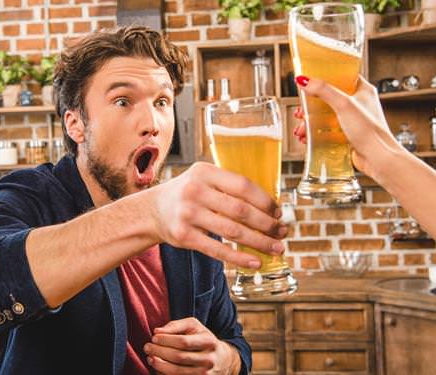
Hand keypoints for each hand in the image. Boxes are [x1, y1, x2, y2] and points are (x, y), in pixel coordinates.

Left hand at [144, 317, 240, 374]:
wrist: (223, 359)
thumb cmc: (203, 339)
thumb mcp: (194, 326)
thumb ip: (176, 325)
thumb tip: (157, 331)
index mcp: (209, 341)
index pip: (184, 342)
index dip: (166, 340)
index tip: (154, 338)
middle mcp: (209, 359)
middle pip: (179, 357)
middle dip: (159, 352)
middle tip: (147, 347)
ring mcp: (205, 374)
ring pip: (178, 372)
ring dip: (160, 366)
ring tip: (150, 358)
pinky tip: (158, 369)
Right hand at [148, 162, 286, 269]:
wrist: (153, 210)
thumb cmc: (188, 194)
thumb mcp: (203, 178)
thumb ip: (229, 185)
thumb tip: (270, 207)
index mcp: (204, 172)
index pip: (243, 185)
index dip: (265, 201)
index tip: (278, 212)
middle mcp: (195, 191)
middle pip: (241, 210)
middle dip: (266, 224)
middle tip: (282, 232)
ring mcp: (188, 214)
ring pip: (232, 231)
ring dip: (259, 242)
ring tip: (276, 248)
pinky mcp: (184, 236)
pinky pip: (217, 250)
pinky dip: (239, 258)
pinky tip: (255, 262)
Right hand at [292, 75, 404, 181]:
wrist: (378, 158)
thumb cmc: (370, 131)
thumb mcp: (343, 105)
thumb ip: (323, 90)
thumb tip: (304, 80)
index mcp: (363, 91)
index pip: (342, 76)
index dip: (325, 78)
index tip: (310, 82)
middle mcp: (359, 104)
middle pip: (330, 98)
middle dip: (312, 106)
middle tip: (301, 111)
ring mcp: (354, 120)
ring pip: (327, 116)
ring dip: (312, 122)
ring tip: (302, 129)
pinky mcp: (350, 135)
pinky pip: (329, 131)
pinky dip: (317, 133)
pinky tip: (308, 138)